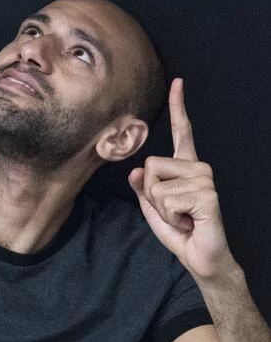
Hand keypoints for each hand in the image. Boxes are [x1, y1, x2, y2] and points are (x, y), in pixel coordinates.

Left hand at [127, 78, 235, 281]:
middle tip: (174, 211)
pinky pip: (166, 200)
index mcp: (185, 166)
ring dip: (161, 209)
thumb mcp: (153, 209)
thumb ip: (143, 189)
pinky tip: (189, 222)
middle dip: (151, 195)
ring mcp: (204, 179)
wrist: (202, 259)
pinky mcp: (206, 194)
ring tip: (182, 217)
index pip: (183, 131)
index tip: (178, 82)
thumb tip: (134, 172)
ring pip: (155, 185)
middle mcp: (197, 167)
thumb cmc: (181, 232)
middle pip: (150, 165)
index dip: (178, 106)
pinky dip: (171, 218)